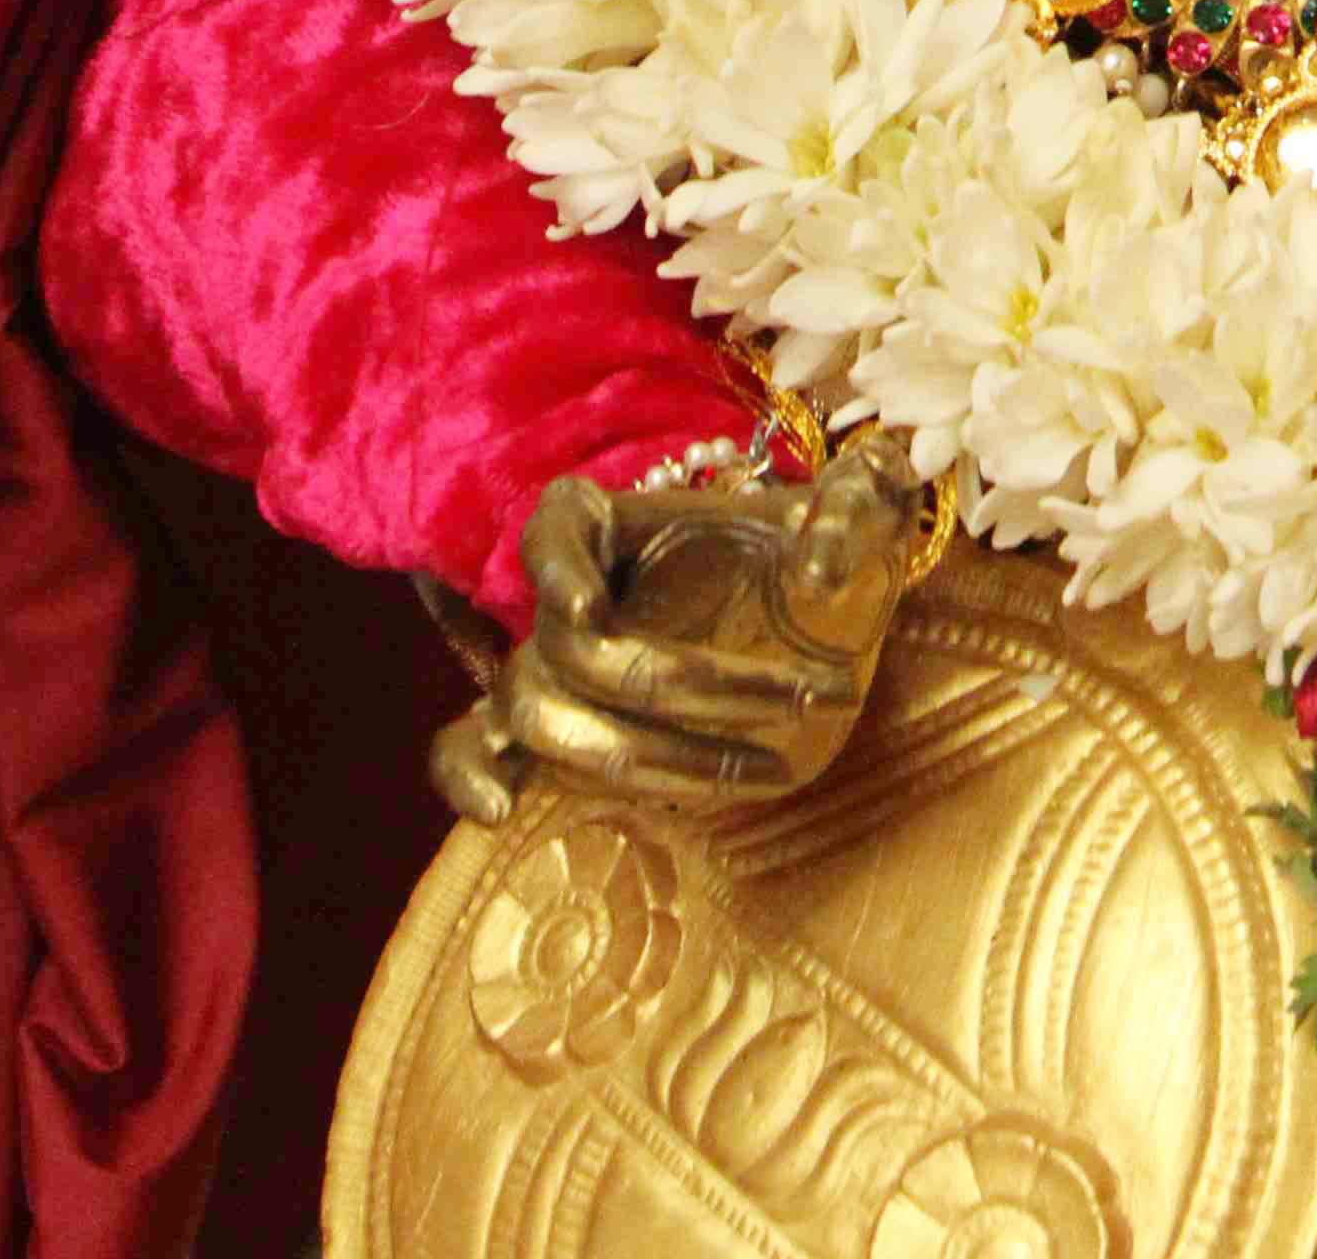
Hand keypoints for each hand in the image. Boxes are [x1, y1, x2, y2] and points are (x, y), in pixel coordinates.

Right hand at [426, 440, 920, 827]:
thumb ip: (848, 510)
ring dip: (652, 759)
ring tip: (758, 771)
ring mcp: (545, 661)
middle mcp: (564, 590)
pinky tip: (504, 812)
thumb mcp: (840, 506)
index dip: (559, 569)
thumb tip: (822, 571)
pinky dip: (471, 777)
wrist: (783, 599)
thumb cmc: (795, 540)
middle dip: (696, 687)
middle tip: (800, 700)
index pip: (557, 528)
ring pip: (549, 718)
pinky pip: (468, 748)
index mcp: (603, 518)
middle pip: (585, 651)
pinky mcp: (544, 724)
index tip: (590, 607)